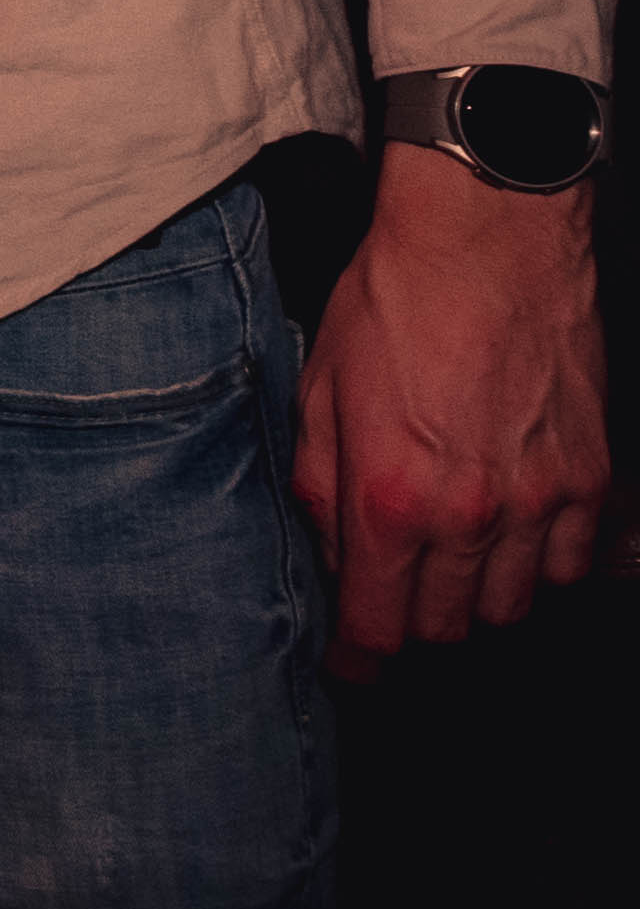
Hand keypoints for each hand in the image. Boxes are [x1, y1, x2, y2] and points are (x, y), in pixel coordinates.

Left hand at [294, 146, 608, 677]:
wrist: (485, 242)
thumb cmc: (391, 303)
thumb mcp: (319, 392)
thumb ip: (320, 486)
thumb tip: (334, 551)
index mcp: (389, 496)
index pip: (379, 625)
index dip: (360, 659)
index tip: (352, 666)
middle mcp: (469, 514)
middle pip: (447, 626)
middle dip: (412, 624)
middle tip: (395, 598)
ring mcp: (538, 501)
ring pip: (513, 605)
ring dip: (476, 598)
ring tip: (450, 564)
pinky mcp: (589, 479)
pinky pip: (569, 564)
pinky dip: (541, 566)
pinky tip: (512, 538)